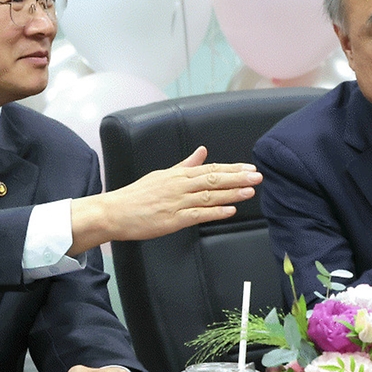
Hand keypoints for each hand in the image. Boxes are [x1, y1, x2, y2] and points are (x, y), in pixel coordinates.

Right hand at [69, 146, 262, 254]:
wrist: (114, 212)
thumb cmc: (136, 195)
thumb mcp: (161, 174)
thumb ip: (185, 165)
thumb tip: (202, 152)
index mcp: (178, 175)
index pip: (210, 169)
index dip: (232, 168)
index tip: (249, 168)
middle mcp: (179, 186)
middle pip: (214, 179)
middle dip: (238, 178)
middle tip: (257, 176)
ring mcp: (177, 203)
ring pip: (209, 195)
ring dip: (232, 193)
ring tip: (250, 191)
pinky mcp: (172, 220)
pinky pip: (198, 214)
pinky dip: (215, 212)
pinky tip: (230, 210)